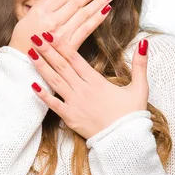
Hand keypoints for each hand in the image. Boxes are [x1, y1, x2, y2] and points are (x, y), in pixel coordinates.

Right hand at [9, 0, 115, 53]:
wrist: (21, 63)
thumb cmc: (23, 38)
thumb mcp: (28, 15)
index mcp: (41, 11)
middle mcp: (52, 21)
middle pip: (76, 2)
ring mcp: (61, 34)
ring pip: (84, 14)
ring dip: (99, 3)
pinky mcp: (69, 46)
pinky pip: (86, 29)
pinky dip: (97, 19)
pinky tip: (106, 10)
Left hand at [27, 33, 149, 139]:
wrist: (125, 141)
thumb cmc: (132, 114)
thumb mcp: (140, 87)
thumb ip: (140, 65)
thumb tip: (144, 44)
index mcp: (97, 81)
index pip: (76, 59)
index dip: (63, 45)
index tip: (52, 34)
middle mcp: (83, 90)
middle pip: (62, 66)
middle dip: (47, 51)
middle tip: (35, 37)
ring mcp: (75, 103)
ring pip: (55, 81)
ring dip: (42, 67)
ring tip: (30, 53)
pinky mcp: (70, 117)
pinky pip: (53, 104)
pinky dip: (42, 95)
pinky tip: (32, 85)